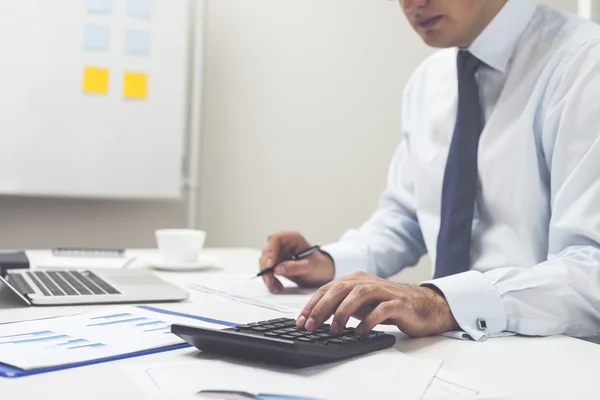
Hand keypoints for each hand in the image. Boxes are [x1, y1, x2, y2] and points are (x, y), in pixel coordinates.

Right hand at [259, 231, 334, 292]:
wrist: (323, 272)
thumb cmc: (319, 265)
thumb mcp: (310, 267)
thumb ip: (295, 267)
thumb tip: (277, 269)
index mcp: (292, 238)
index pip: (275, 239)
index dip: (270, 252)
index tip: (270, 266)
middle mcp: (284, 243)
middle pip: (267, 252)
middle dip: (266, 268)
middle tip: (270, 282)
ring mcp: (279, 253)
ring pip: (265, 262)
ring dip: (267, 276)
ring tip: (275, 287)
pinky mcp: (277, 262)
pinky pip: (268, 270)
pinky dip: (270, 279)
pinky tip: (277, 287)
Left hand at [296, 271, 458, 336]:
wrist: (424, 306)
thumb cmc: (389, 305)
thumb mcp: (362, 304)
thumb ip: (343, 305)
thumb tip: (317, 317)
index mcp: (357, 280)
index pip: (329, 288)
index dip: (313, 303)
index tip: (301, 320)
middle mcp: (369, 282)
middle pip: (340, 289)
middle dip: (322, 307)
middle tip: (311, 325)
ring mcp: (385, 291)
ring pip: (359, 294)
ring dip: (343, 312)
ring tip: (334, 329)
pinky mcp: (399, 304)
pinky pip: (382, 309)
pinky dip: (369, 320)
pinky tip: (360, 331)